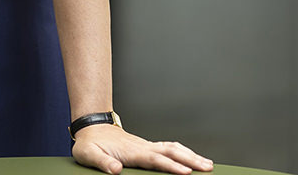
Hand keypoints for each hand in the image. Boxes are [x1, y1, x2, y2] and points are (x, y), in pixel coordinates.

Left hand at [71, 123, 213, 173]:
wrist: (91, 127)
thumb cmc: (89, 143)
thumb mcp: (89, 155)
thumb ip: (103, 163)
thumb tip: (116, 171)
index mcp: (132, 152)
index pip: (156, 160)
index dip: (172, 166)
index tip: (187, 172)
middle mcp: (142, 147)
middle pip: (171, 152)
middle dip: (191, 160)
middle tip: (208, 168)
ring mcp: (146, 145)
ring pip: (173, 148)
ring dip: (191, 155)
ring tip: (208, 164)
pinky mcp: (146, 147)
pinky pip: (169, 148)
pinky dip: (183, 152)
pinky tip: (191, 157)